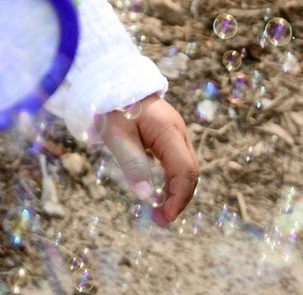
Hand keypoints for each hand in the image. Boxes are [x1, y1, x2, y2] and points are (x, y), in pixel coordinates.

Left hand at [96, 96, 197, 225]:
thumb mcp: (117, 136)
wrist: (112, 81)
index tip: (164, 217)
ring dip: (176, 192)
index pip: (185, 170)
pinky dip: (171, 181)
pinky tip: (159, 193)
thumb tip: (146, 197)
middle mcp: (178, 132)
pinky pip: (177, 162)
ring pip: (185, 168)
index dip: (178, 197)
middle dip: (179, 199)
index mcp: (168, 131)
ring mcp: (176, 133)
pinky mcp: (169, 136)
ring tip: (159, 213)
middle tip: (160, 220)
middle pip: (190, 172)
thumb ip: (133, 164)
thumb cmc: (113, 106)